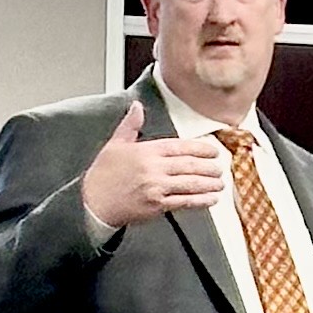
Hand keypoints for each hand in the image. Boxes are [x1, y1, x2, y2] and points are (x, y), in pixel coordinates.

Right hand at [79, 102, 224, 228]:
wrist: (92, 204)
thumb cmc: (102, 176)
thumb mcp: (115, 145)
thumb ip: (130, 125)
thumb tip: (137, 106)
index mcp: (146, 151)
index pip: (180, 147)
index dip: (200, 149)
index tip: (212, 151)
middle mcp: (153, 168)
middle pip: (190, 165)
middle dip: (209, 167)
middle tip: (220, 167)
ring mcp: (156, 188)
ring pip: (191, 183)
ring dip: (209, 183)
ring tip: (220, 183)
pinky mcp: (156, 206)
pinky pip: (184, 202)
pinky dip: (200, 200)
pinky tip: (210, 199)